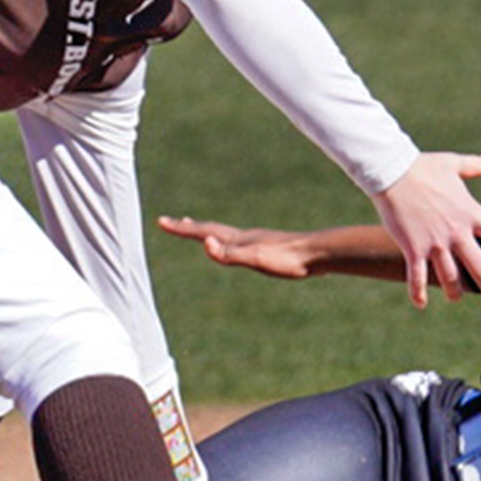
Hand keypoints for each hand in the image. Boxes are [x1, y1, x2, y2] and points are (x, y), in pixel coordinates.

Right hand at [158, 216, 318, 278]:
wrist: (319, 253)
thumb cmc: (288, 259)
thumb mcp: (256, 259)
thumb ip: (230, 254)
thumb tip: (205, 244)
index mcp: (238, 240)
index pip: (203, 232)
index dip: (181, 228)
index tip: (161, 221)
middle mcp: (245, 237)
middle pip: (211, 229)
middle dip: (189, 227)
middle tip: (172, 222)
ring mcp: (257, 241)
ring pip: (225, 234)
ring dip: (209, 232)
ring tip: (202, 231)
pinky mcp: (269, 248)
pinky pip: (239, 243)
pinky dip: (228, 241)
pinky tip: (237, 246)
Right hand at [370, 151, 480, 311]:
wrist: (391, 171)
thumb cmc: (422, 166)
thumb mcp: (452, 163)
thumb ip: (475, 165)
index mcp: (471, 214)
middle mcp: (457, 232)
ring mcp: (435, 243)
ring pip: (450, 278)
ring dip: (455, 292)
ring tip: (456, 298)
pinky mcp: (413, 248)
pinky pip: (417, 277)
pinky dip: (418, 292)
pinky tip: (421, 304)